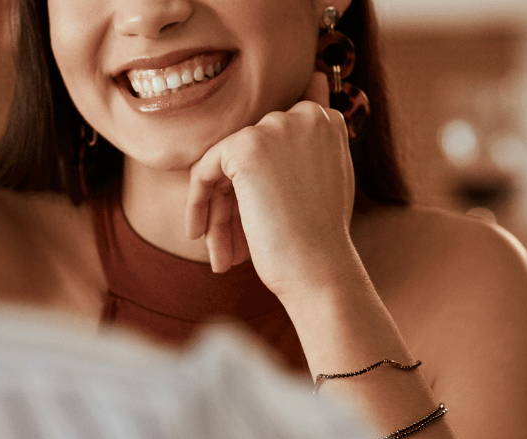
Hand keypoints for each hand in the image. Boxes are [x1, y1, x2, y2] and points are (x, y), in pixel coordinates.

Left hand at [185, 72, 358, 298]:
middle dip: (237, 204)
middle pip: (248, 157)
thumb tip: (316, 81)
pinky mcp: (246, 147)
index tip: (263, 214)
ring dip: (221, 215)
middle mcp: (304, 116)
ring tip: (222, 256)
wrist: (319, 268)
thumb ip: (313, 141)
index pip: (275, 140)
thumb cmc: (323, 238)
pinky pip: (205, 172)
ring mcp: (274, 128)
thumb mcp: (328, 179)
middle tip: (236, 249)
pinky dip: (199, 204)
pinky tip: (202, 236)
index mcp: (327, 122)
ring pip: (225, 169)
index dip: (264, 181)